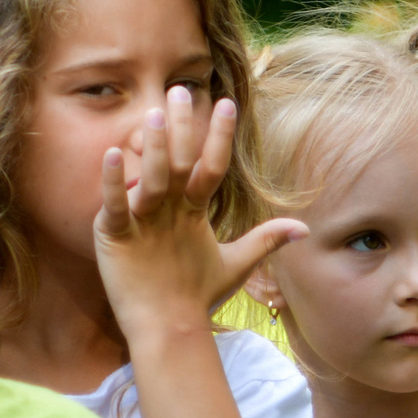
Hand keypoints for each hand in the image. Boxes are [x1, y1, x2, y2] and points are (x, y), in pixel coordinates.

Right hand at [94, 87, 304, 337]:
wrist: (168, 326)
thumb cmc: (197, 293)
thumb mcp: (235, 263)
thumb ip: (265, 239)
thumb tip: (304, 227)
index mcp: (190, 208)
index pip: (208, 165)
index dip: (218, 138)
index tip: (229, 104)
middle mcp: (165, 206)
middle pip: (176, 162)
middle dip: (180, 129)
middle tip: (180, 91)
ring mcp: (139, 218)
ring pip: (149, 178)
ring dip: (152, 149)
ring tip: (155, 117)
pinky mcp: (115, 234)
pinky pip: (114, 204)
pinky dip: (114, 183)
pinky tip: (115, 156)